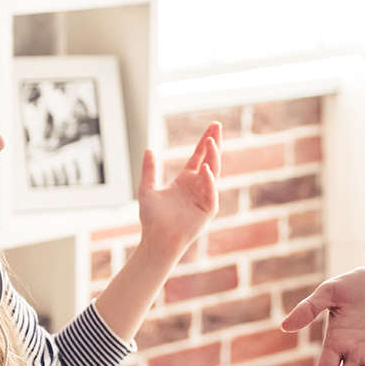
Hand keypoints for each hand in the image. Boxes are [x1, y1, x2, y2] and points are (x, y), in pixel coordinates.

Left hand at [137, 122, 220, 256]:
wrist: (157, 240)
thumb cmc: (152, 219)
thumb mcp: (147, 189)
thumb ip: (149, 170)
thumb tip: (149, 149)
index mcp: (186, 180)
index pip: (199, 155)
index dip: (206, 141)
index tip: (213, 125)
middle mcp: (198, 186)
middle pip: (210, 159)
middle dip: (214, 142)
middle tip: (217, 125)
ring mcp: (205, 197)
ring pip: (213, 172)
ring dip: (213, 157)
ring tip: (210, 141)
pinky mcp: (208, 209)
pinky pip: (211, 192)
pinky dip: (209, 181)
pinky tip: (205, 169)